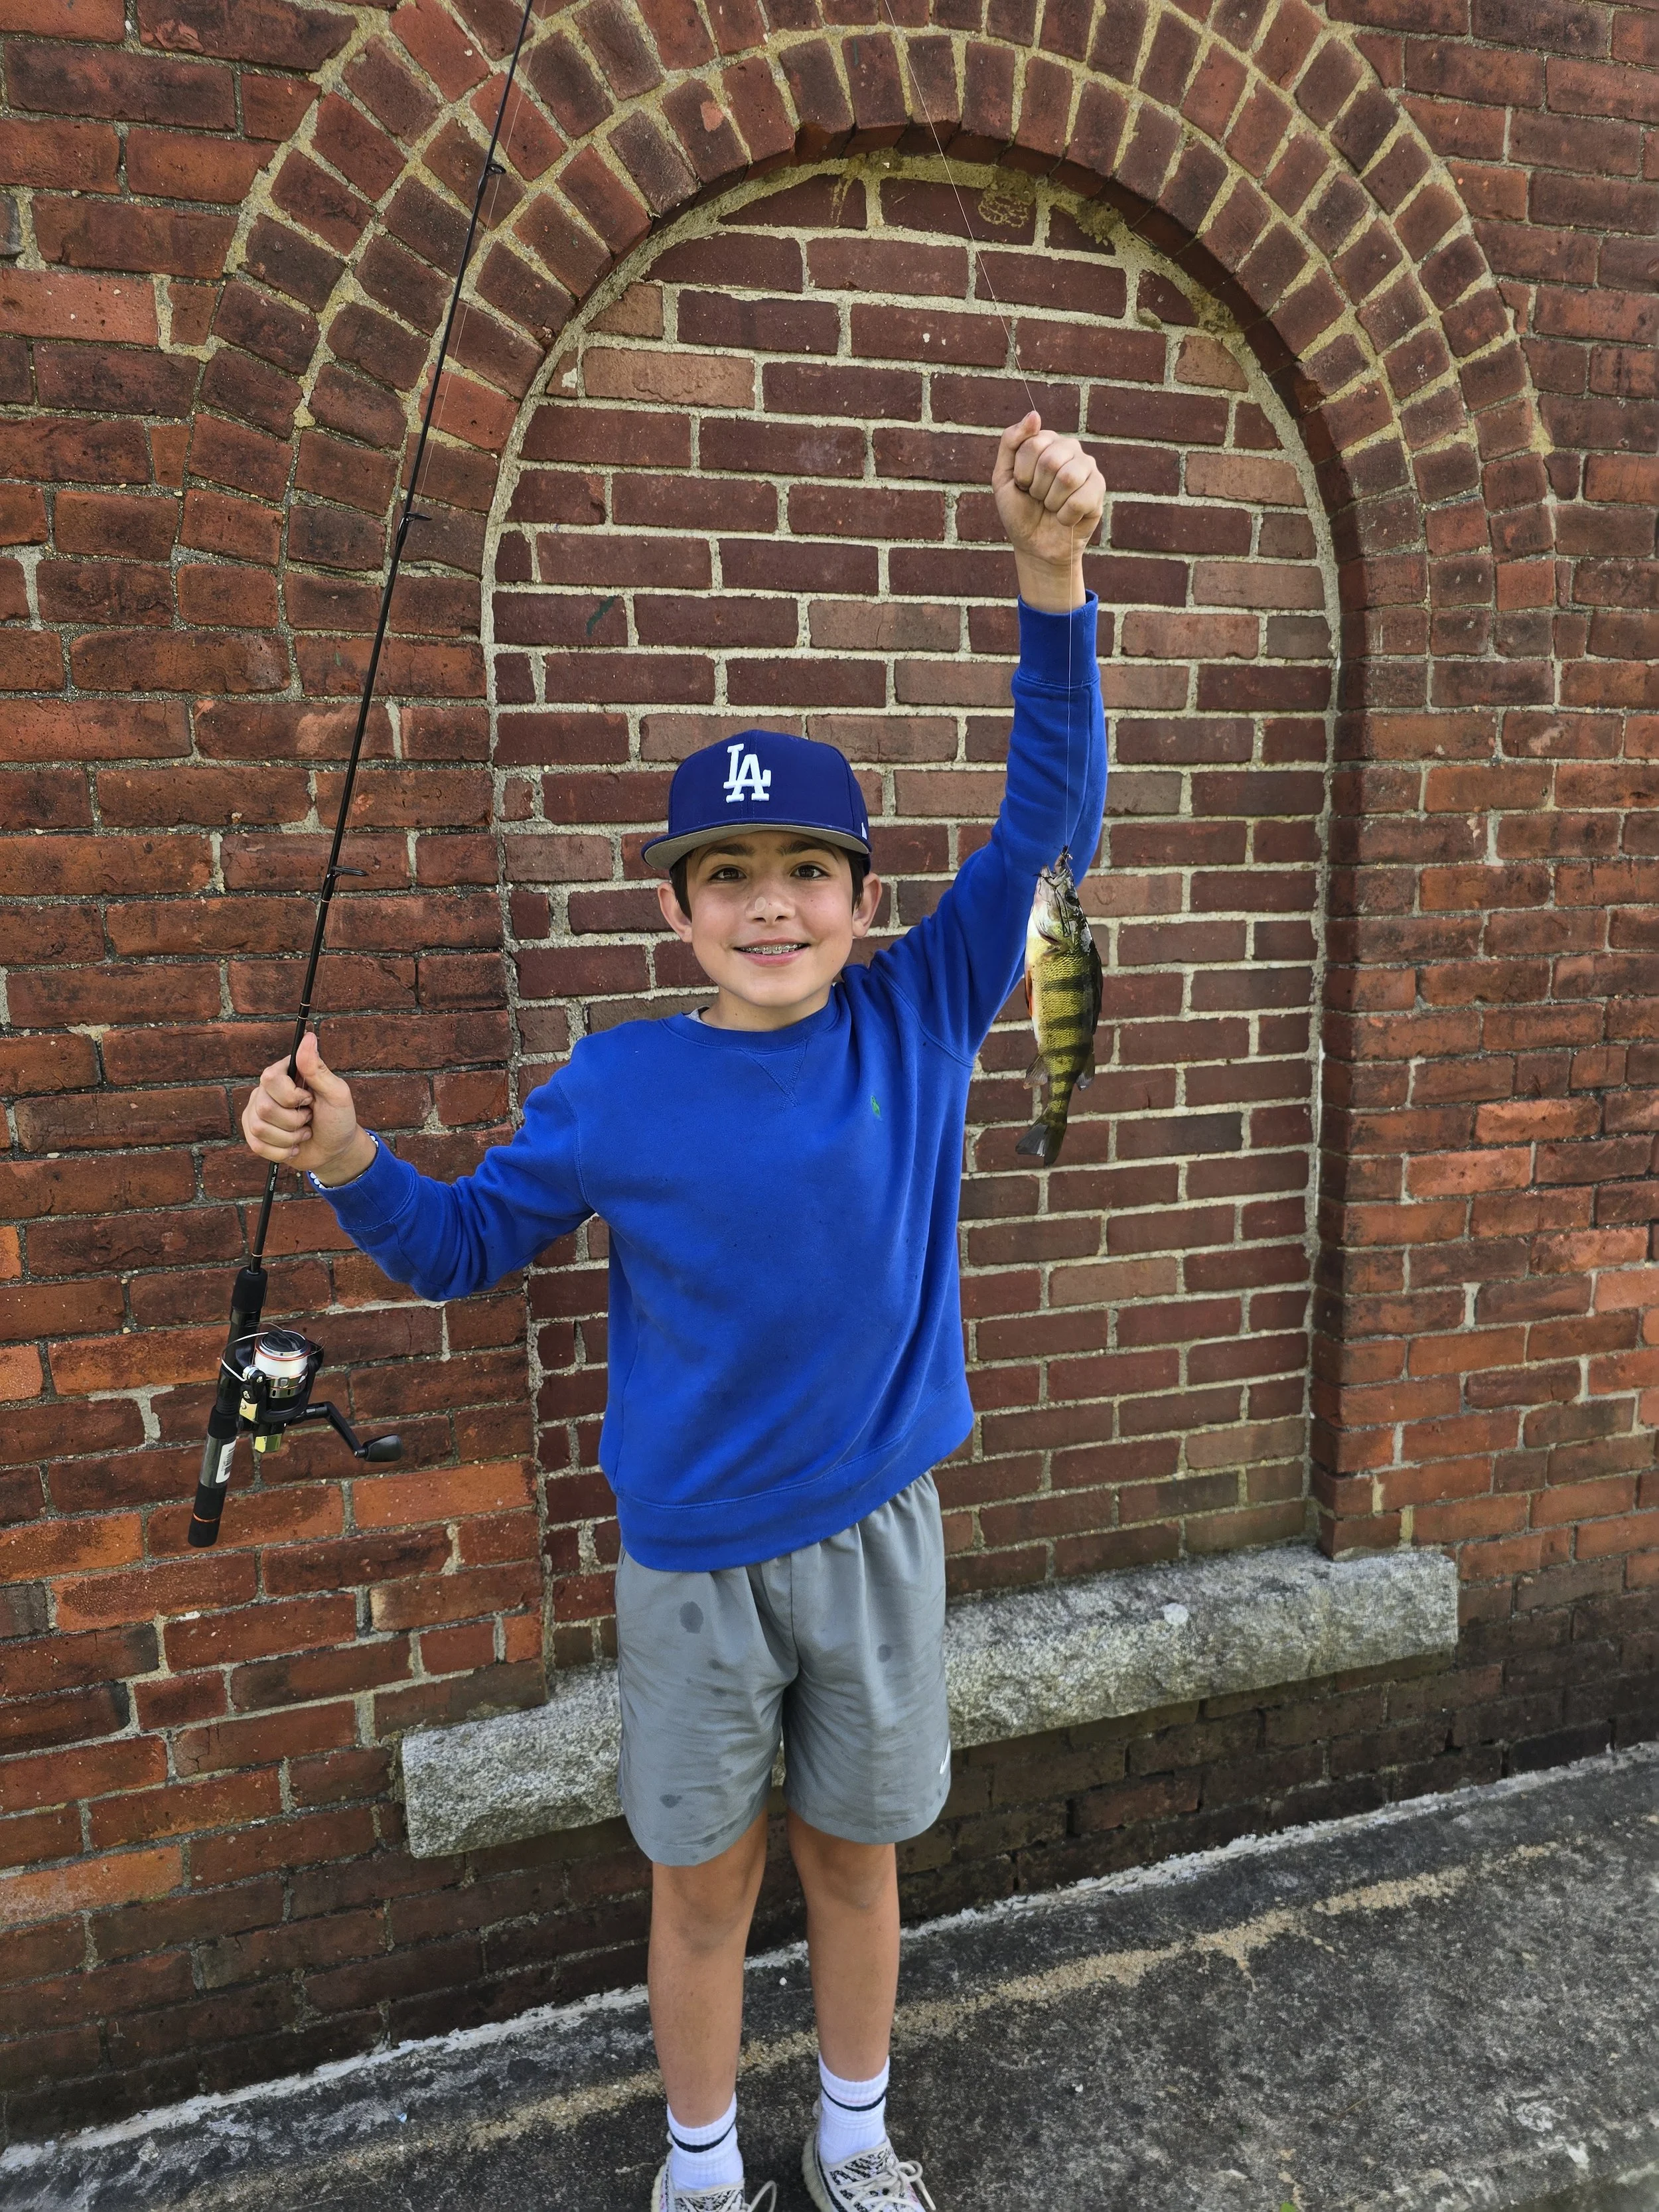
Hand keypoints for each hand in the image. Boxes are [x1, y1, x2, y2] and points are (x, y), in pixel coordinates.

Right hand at [241, 1030, 373, 1185]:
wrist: (335, 1150)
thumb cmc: (338, 1119)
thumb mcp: (336, 1094)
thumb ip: (318, 1069)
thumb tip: (308, 1038)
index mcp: (285, 1074)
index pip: (270, 1078)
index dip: (291, 1095)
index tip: (310, 1099)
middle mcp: (266, 1090)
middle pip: (264, 1107)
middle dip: (294, 1120)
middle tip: (308, 1118)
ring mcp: (256, 1112)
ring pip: (259, 1128)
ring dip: (289, 1138)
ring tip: (303, 1132)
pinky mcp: (254, 1134)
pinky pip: (256, 1145)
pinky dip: (281, 1152)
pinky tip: (294, 1147)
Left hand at [993, 412, 1104, 611]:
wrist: (1034, 545)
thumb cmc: (1019, 511)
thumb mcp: (1003, 477)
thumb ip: (1012, 442)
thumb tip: (1035, 415)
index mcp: (1046, 441)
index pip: (1032, 444)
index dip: (1022, 473)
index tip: (1023, 486)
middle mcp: (1070, 448)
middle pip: (1050, 459)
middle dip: (1037, 488)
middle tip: (1038, 498)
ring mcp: (1087, 467)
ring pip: (1068, 477)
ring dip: (1051, 501)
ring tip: (1051, 506)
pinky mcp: (1099, 489)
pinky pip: (1081, 498)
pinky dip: (1065, 515)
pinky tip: (1065, 518)